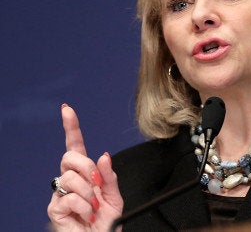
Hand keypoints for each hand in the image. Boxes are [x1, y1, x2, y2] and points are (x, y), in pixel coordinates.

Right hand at [47, 104, 123, 230]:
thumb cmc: (106, 222)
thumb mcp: (115, 197)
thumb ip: (110, 176)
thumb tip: (103, 156)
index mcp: (86, 174)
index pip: (75, 146)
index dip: (71, 127)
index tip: (67, 109)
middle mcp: (70, 180)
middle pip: (70, 157)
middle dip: (88, 168)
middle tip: (97, 186)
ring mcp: (60, 193)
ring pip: (70, 177)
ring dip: (88, 193)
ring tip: (93, 207)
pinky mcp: (55, 208)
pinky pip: (68, 197)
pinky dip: (83, 206)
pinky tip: (87, 214)